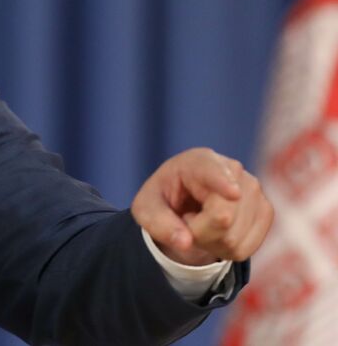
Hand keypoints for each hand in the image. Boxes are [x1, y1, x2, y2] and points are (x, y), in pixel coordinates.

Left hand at [131, 147, 273, 265]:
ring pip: (236, 236)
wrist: (186, 201)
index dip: (222, 183)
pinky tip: (218, 233)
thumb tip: (185, 242)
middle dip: (199, 231)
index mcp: (197, 161)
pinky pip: (248, 247)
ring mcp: (254, 189)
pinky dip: (228, 250)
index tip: (233, 192)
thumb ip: (159, 223)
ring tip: (201, 225)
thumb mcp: (146, 209)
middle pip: (222, 216)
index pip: (213, 171)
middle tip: (187, 222)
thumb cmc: (163, 200)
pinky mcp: (265, 210)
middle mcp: (232, 170)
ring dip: (212, 242)